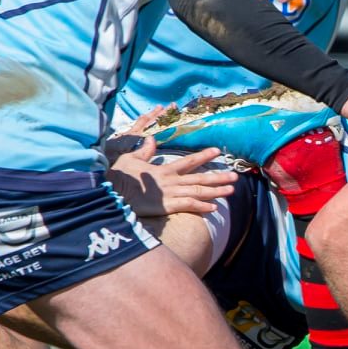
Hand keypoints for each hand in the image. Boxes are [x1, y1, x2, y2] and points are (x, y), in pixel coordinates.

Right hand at [107, 134, 237, 216]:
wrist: (112, 192)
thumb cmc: (119, 177)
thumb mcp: (130, 159)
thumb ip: (144, 151)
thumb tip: (152, 139)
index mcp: (164, 169)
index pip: (188, 161)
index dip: (203, 156)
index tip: (217, 152)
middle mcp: (171, 180)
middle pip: (199, 178)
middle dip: (218, 176)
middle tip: (235, 176)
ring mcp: (170, 193)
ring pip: (198, 191)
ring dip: (216, 191)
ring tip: (231, 190)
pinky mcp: (166, 206)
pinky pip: (188, 206)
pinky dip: (202, 207)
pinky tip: (214, 208)